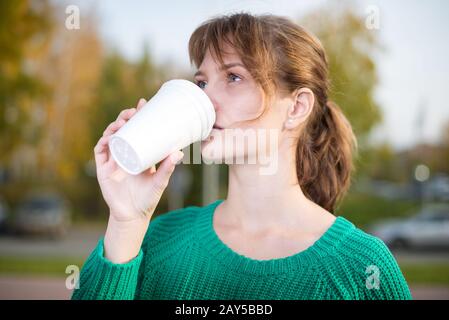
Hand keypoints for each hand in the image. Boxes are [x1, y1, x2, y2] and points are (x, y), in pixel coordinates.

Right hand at [94, 98, 183, 222]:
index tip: (143, 103)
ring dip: (115, 126)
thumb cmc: (148, 198)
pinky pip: (100, 151)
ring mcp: (113, 159)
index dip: (138, 115)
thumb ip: (168, 168)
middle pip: (122, 129)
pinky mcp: (103, 168)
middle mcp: (124, 153)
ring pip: (111, 136)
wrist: (133, 216)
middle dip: (126, 116)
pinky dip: (104, 142)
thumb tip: (178, 152)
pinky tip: (110, 137)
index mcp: (138, 152)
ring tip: (124, 121)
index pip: (137, 129)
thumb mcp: (160, 181)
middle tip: (134, 111)